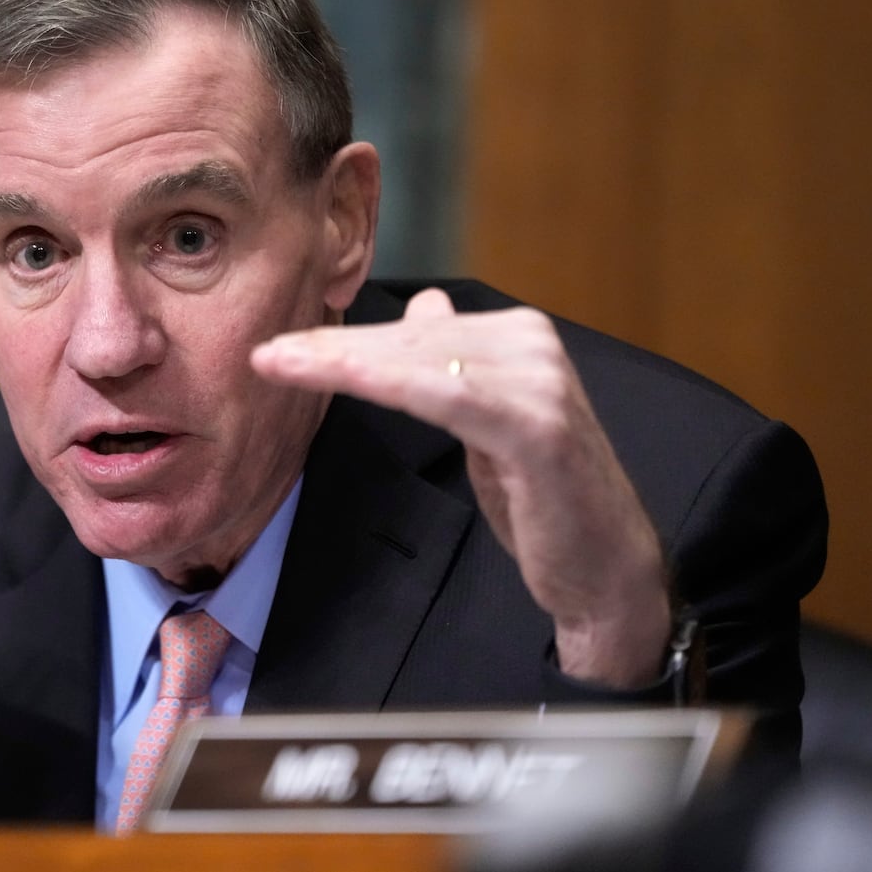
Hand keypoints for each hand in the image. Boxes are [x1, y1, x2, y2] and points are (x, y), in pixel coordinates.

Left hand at [252, 288, 669, 686]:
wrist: (605, 567)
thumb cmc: (541, 497)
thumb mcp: (488, 419)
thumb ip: (455, 361)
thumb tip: (424, 304)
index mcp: (516, 336)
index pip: (412, 333)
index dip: (345, 339)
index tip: (283, 348)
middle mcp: (531, 343)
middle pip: (409, 342)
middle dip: (332, 348)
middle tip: (267, 353)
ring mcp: (540, 379)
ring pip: (417, 362)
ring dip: (342, 362)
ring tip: (280, 364)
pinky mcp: (538, 423)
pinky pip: (444, 395)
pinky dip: (385, 384)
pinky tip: (340, 378)